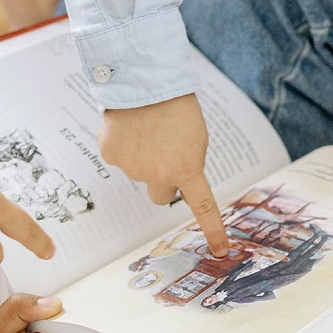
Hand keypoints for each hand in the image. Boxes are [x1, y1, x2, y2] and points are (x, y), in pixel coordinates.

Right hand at [99, 93, 228, 255]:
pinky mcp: (110, 155)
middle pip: (161, 196)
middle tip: (163, 154)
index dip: (213, 230)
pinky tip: (128, 125)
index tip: (221, 251)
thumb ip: (188, 163)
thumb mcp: (197, 138)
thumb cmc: (176, 106)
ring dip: (143, 158)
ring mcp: (131, 167)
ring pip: (139, 173)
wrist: (144, 80)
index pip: (203, 207)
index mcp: (187, 169)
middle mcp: (158, 175)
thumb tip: (172, 180)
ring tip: (146, 128)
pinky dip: (123, 145)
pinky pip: (119, 158)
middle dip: (163, 182)